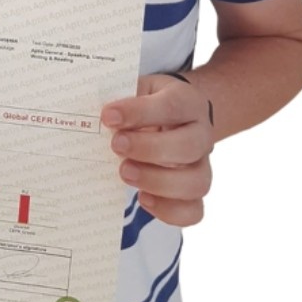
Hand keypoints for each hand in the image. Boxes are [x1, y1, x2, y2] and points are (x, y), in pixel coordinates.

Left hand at [101, 74, 214, 226]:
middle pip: (189, 146)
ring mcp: (202, 165)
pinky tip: (142, 197)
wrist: (170, 117)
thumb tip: (100, 118)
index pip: (172, 105)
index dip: (140, 112)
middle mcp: (201, 133)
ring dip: (157, 182)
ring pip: (196, 182)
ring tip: (125, 172)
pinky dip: (167, 210)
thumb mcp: (137, 89)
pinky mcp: (195, 192)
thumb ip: (122, 98)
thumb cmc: (147, 103)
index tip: (108, 116)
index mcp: (188, 101)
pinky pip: (193, 211)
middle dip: (149, 149)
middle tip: (116, 145)